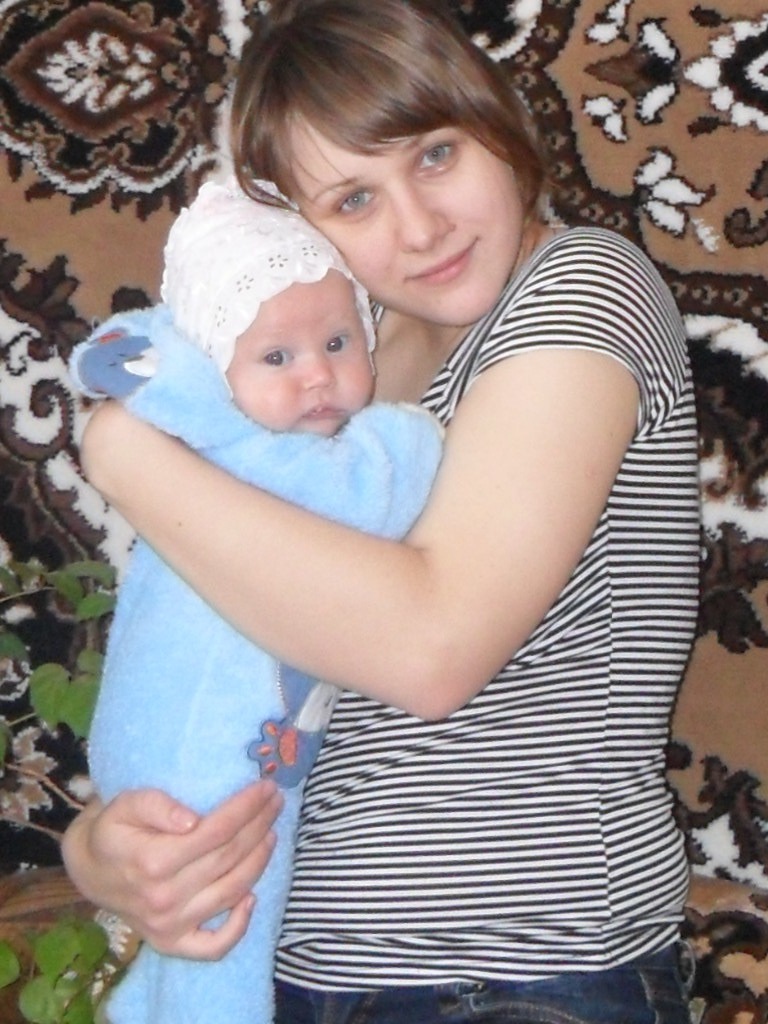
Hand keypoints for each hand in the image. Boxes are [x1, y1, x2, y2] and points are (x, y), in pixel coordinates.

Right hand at [62, 782, 282, 959]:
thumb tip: (192, 820)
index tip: (265, 788)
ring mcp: (169, 925)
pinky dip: (238, 927)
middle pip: (228, 858)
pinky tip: (252, 898)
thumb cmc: (114, 828)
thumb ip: (157, 805)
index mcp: (152, 860)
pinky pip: (213, 947)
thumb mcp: (126, 803)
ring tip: (271, 833)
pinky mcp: (171, 943)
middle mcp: (163, 898)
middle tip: (275, 802)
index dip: (246, 808)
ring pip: (230, 893)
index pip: (216, 831)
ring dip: (259, 861)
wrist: (89, 869)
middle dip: (259, 825)